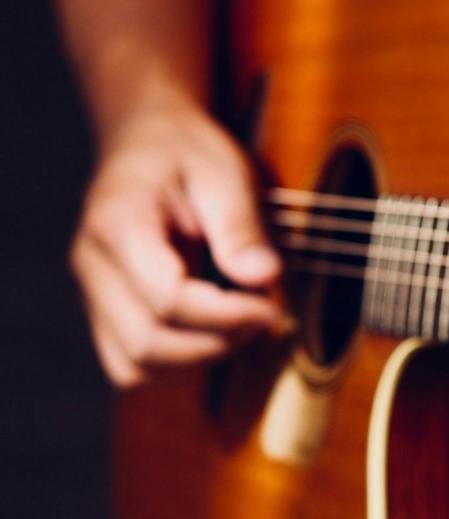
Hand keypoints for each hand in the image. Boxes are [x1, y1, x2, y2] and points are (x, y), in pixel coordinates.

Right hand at [69, 106, 281, 387]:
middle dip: (217, 341)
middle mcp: (92, 265)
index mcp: (118, 224)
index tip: (271, 305)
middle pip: (147, 341)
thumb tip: (264, 277)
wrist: (148, 139)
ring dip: (198, 357)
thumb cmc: (188, 152)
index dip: (226, 315)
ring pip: (134, 364)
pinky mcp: (104, 310)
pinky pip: (131, 363)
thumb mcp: (226, 172)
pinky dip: (175, 361)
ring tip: (242, 322)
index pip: (167, 299)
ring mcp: (92, 292)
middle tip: (265, 315)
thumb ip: (241, 226)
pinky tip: (215, 331)